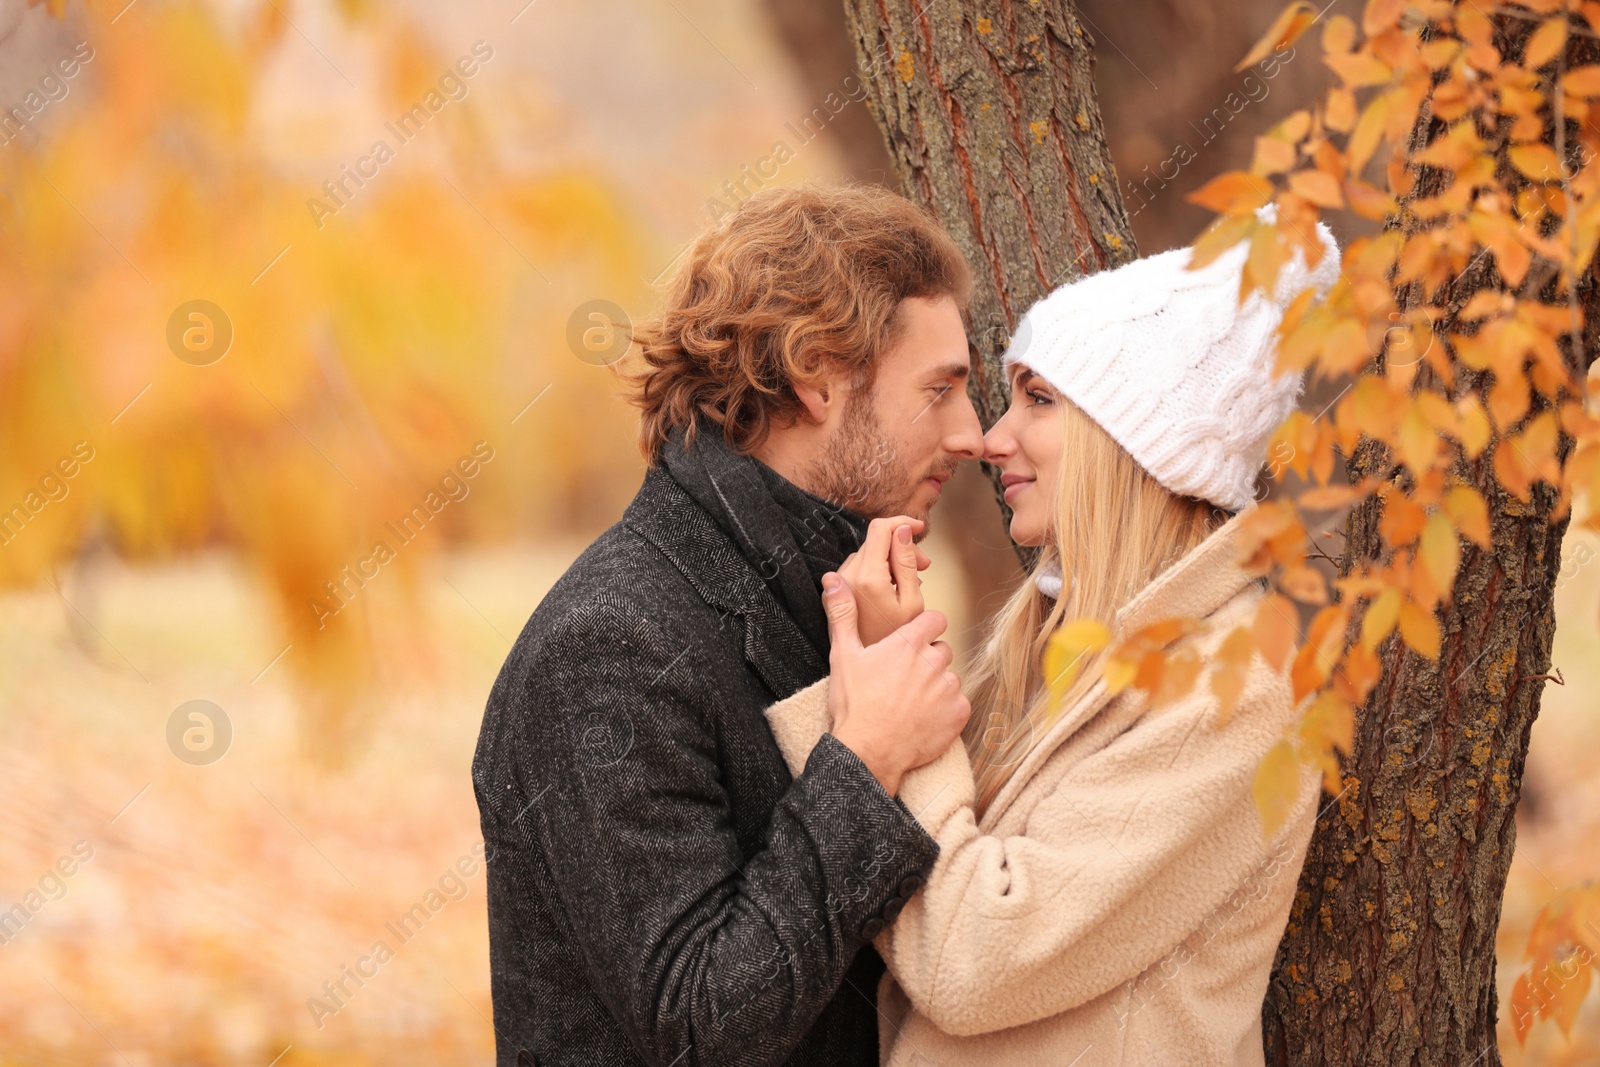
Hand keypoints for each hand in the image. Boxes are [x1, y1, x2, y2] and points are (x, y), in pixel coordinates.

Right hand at [822, 572, 969, 796]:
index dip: (926, 629)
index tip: (913, 643)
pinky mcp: (958, 713)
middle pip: (942, 650)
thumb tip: (833, 580)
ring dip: (936, 686)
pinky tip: (923, 719)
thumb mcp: (843, 655)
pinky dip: (946, 711)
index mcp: (909, 643)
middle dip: (928, 661)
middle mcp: (934, 661)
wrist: (867, 753)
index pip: (936, 620)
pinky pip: (959, 704)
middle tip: (903, 680)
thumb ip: (843, 614)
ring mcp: (949, 688)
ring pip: (950, 678)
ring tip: (910, 703)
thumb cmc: (854, 704)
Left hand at [836, 516, 930, 646]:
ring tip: (910, 581)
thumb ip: (906, 562)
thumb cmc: (897, 640)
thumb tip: (902, 531)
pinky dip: (877, 570)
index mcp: (868, 576)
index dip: (902, 523)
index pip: (880, 529)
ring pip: (868, 554)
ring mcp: (839, 584)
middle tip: (923, 566)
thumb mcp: (912, 601)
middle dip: (901, 546)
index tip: (919, 529)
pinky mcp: (836, 593)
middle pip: (875, 541)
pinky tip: (891, 589)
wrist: (870, 674)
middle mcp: (848, 576)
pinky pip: (859, 568)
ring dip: (890, 559)